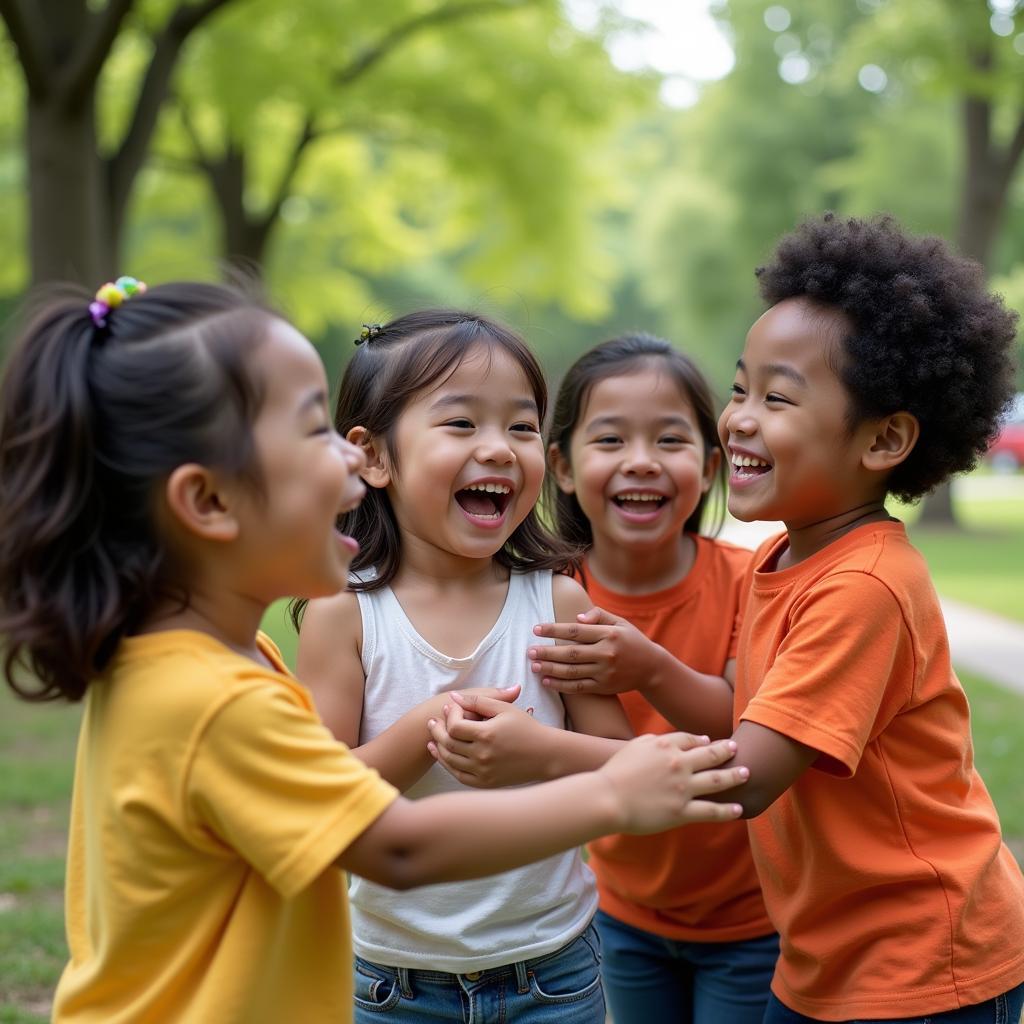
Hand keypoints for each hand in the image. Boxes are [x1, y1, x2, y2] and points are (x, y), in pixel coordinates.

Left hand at [427, 692, 547, 787]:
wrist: (545, 755)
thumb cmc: (527, 728)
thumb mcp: (505, 708)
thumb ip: (478, 700)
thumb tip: (453, 697)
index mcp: (487, 735)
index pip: (454, 726)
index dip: (450, 715)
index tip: (451, 707)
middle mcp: (483, 756)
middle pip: (448, 744)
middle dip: (437, 731)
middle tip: (433, 722)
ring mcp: (483, 772)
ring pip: (451, 760)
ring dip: (439, 748)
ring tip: (433, 738)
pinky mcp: (486, 783)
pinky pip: (459, 775)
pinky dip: (448, 765)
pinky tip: (444, 756)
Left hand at [529, 606, 664, 695]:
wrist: (651, 668)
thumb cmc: (631, 640)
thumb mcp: (620, 622)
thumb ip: (598, 615)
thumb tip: (576, 617)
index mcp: (609, 634)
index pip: (575, 631)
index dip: (554, 630)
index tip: (536, 629)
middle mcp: (606, 654)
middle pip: (571, 653)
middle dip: (547, 652)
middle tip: (530, 651)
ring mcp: (605, 672)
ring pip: (572, 672)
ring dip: (550, 669)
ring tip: (534, 666)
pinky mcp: (604, 687)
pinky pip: (578, 687)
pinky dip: (561, 685)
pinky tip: (546, 681)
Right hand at [600, 733, 746, 832]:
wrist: (607, 798)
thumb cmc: (616, 772)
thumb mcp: (635, 746)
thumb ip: (656, 740)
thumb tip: (676, 740)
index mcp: (666, 746)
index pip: (692, 740)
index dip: (704, 741)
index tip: (711, 743)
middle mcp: (679, 765)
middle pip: (710, 756)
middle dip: (726, 752)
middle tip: (738, 749)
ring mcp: (682, 789)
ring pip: (717, 781)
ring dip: (734, 776)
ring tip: (747, 773)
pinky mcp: (681, 812)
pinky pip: (710, 811)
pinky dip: (726, 810)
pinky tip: (738, 808)